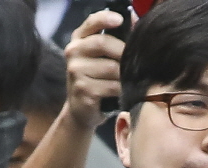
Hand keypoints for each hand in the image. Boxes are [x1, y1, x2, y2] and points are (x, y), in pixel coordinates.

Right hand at [63, 9, 126, 127]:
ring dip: (123, 75)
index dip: (105, 18)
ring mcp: (75, 71)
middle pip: (102, 43)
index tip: (120, 20)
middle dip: (123, 52)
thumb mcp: (104, 56)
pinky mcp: (82, 90)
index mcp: (79, 39)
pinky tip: (119, 92)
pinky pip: (110, 86)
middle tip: (132, 63)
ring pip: (111, 68)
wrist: (82, 109)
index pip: (92, 22)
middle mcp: (73, 52)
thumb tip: (135, 18)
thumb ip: (118, 37)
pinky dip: (120, 90)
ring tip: (125, 80)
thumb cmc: (98, 78)